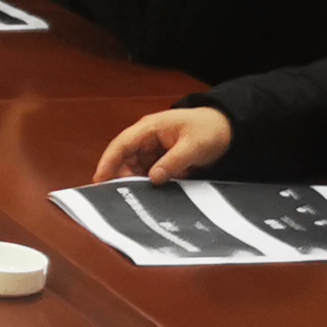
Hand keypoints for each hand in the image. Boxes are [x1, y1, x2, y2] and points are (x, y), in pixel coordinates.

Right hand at [94, 106, 234, 182]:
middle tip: (122, 196)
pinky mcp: (161, 159)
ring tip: (139, 198)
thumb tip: (153, 178)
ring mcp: (153, 148)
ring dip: (136, 181)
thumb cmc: (210, 129)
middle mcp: (147, 138)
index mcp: (150, 128)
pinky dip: (148, 183)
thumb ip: (173, 162)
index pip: (122, 144)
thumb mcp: (193, 147)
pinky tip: (152, 194)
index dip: (108, 162)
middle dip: (121, 176)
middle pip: (124, 158)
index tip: (99, 179)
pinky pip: (148, 172)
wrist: (227, 128)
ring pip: (135, 168)